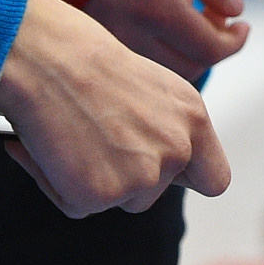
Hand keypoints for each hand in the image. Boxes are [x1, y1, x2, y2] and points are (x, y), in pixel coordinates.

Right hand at [0, 0, 232, 215]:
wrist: (50, 58)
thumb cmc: (88, 63)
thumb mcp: (150, 88)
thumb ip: (164, 127)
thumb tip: (154, 163)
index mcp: (193, 119)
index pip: (215, 179)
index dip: (187, 181)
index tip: (166, 174)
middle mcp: (177, 149)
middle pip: (156, 193)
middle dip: (129, 181)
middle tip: (97, 147)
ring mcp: (143, 175)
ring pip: (121, 201)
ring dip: (96, 181)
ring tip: (71, 138)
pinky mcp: (103, 193)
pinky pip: (78, 206)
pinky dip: (59, 186)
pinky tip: (48, 148)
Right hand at [87, 0, 249, 80]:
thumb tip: (234, 9)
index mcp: (154, 8)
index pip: (210, 49)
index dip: (235, 41)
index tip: (243, 26)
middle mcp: (132, 35)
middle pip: (190, 68)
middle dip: (214, 47)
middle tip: (218, 18)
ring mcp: (112, 45)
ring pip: (165, 72)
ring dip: (188, 52)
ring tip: (190, 15)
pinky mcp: (98, 46)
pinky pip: (140, 65)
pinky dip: (162, 51)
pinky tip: (161, 19)